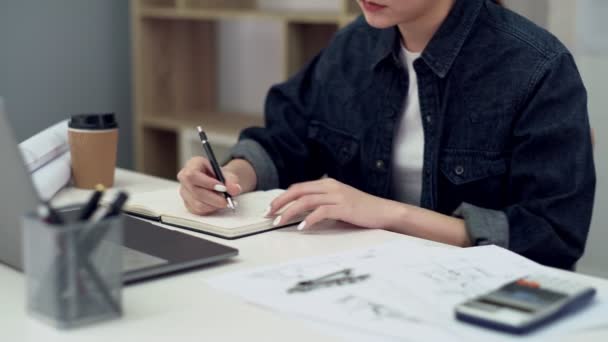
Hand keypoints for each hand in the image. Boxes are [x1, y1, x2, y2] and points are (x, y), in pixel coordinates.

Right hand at [177, 157, 241, 214]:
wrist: (219, 182)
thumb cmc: (220, 176)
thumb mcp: (227, 174)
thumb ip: (232, 181)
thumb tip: (235, 189)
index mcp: (192, 164)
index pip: (192, 175)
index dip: (207, 183)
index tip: (223, 188)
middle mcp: (184, 178)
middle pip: (195, 191)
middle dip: (214, 198)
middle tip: (227, 200)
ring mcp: (184, 192)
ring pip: (197, 203)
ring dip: (214, 205)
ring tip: (224, 201)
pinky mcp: (188, 204)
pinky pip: (199, 211)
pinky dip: (211, 209)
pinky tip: (217, 204)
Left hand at [267, 178, 399, 230]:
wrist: (384, 212)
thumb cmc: (361, 210)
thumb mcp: (337, 203)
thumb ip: (320, 204)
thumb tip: (299, 213)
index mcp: (327, 184)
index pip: (298, 187)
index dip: (282, 197)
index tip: (271, 208)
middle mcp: (330, 186)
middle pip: (298, 191)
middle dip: (280, 203)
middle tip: (268, 214)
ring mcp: (337, 195)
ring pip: (306, 201)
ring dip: (289, 212)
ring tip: (279, 222)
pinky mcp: (344, 207)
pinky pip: (321, 211)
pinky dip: (309, 219)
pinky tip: (301, 227)